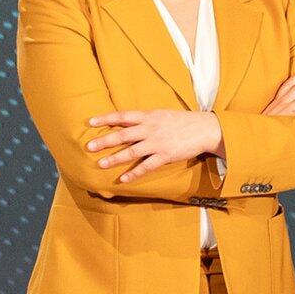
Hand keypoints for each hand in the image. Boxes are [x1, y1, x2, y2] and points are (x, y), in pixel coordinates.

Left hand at [85, 109, 222, 182]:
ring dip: (114, 159)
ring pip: (131, 152)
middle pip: (123, 135)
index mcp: (149, 116)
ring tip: (101, 164)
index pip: (123, 116)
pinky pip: (147, 166)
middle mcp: (150, 129)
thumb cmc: (183, 121)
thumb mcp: (162, 114)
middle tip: (89, 146)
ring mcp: (157, 143)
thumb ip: (145, 118)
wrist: (205, 128)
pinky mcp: (165, 155)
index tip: (90, 122)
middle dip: (104, 141)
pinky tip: (124, 179)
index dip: (105, 118)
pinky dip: (134, 173)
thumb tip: (127, 122)